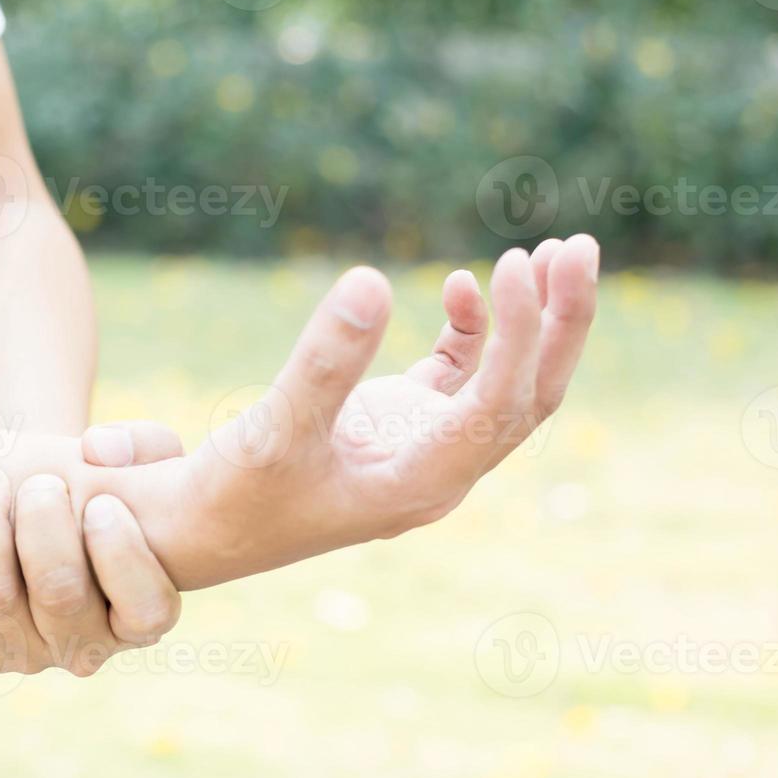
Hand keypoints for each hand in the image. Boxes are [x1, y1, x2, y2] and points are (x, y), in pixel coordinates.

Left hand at [0, 423, 184, 676]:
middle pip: (61, 595)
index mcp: (144, 613)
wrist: (30, 513)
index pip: (146, 610)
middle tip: (38, 484)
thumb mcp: (144, 461)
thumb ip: (145, 445)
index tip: (101, 503)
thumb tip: (98, 449)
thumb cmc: (99, 487)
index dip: (122, 556)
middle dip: (44, 528)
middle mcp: (89, 646)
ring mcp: (29, 654)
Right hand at [96, 236, 599, 589]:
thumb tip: (373, 280)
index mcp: (423, 484)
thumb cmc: (233, 496)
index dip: (522, 335)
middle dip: (560, 323)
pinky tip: (459, 287)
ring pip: (505, 385)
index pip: (500, 406)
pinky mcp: (397, 428)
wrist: (199, 532)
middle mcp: (439, 470)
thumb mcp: (273, 430)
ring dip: (531, 323)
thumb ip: (324, 361)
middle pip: (530, 396)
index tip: (512, 265)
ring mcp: (422, 448)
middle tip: (578, 246)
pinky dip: (472, 331)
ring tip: (549, 251)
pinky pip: (458, 377)